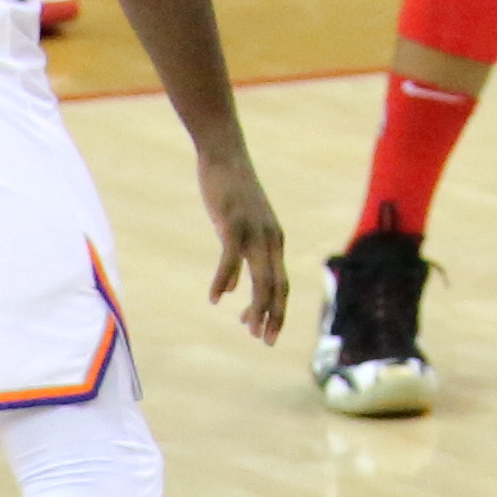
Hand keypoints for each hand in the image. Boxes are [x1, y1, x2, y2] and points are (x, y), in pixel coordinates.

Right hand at [199, 133, 287, 344]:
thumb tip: (230, 291)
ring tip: (247, 327)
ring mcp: (253, 231)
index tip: (266, 334)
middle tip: (265, 341)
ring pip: (261, 276)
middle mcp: (270, 238)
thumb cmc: (231, 193)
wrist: (226, 155)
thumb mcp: (238, 230)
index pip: (281, 283)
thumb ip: (240, 259)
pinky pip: (231, 259)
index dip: (276, 311)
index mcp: (273, 241)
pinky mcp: (234, 223)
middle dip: (273, 315)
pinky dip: (224, 280)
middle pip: (277, 285)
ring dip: (256, 305)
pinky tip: (215, 298)